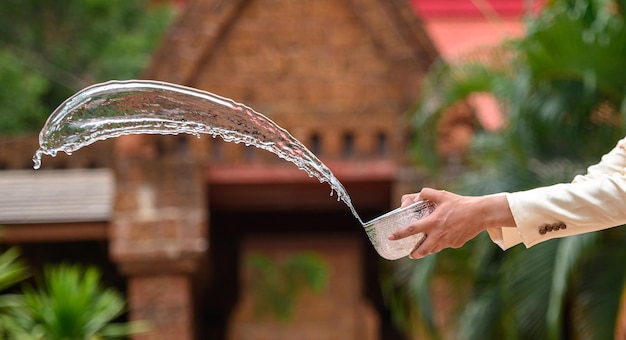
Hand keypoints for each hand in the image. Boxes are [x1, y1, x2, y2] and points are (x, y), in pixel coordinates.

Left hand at [389, 188, 514, 258]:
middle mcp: (438, 234)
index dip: (399, 234)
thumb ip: (426, 193)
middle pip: (422, 249)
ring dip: (426, 250)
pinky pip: (444, 245)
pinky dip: (440, 243)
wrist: (481, 214)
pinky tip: (442, 238)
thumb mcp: (442, 195)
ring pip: (433, 250)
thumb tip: (414, 198)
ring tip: (422, 249)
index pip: (411, 230)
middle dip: (414, 253)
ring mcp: (447, 241)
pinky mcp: (455, 244)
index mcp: (432, 222)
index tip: (391, 238)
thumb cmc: (460, 203)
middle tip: (410, 253)